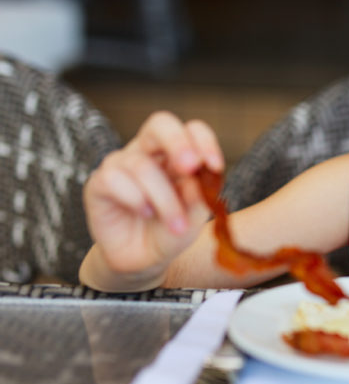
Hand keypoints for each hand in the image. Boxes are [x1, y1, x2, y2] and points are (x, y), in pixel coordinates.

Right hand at [83, 111, 224, 279]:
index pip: (191, 129)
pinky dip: (135, 199)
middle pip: (160, 124)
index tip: (215, 166)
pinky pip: (113, 179)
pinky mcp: (98, 183)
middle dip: (178, 142)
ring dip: (163, 198)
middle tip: (189, 167)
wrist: (142, 259)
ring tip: (175, 224)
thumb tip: (196, 178)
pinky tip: (145, 213)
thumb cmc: (170, 231)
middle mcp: (148, 152)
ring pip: (141, 164)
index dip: (204, 141)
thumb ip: (199, 197)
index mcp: (176, 154)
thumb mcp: (194, 218)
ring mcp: (121, 165)